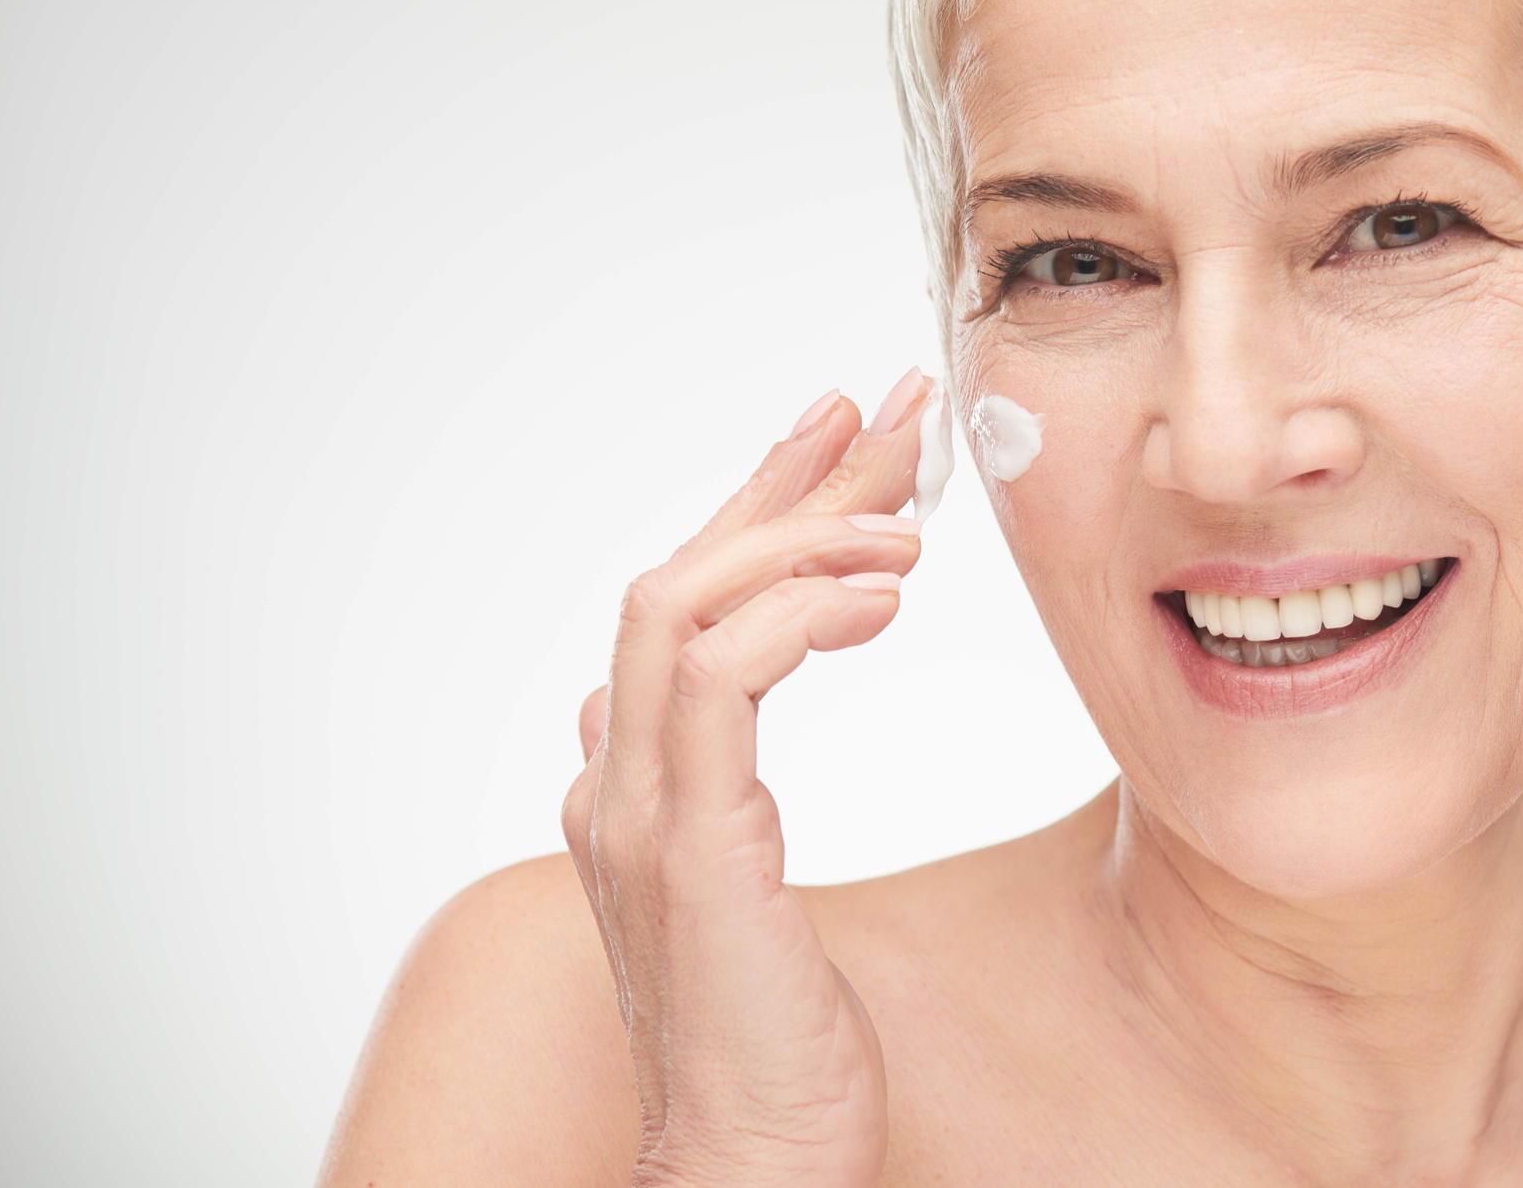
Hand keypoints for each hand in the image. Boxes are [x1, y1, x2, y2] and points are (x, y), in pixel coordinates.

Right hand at [561, 369, 934, 1187]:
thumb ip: (720, 790)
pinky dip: (802, 612)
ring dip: (802, 536)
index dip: (758, 508)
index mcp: (634, 781)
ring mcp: (637, 810)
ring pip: (683, 602)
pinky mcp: (686, 846)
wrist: (750, 1159)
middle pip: (681, 574)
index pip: (687, 603)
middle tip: (881, 410)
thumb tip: (703, 714)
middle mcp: (615, 779)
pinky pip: (723, 678)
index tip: (838, 441)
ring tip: (907, 521)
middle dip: (784, 480)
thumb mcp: (751, 885)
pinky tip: (885, 598)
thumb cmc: (775, 1041)